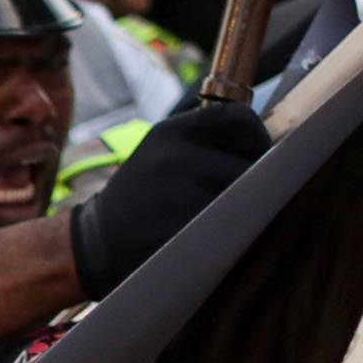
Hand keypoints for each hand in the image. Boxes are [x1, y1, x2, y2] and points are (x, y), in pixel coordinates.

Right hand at [68, 102, 272, 297]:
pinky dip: (229, 237)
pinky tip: (212, 240)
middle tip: (241, 198)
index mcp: (171, 132)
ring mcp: (176, 195)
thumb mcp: (161, 153)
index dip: (258, 137)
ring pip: (243, 201)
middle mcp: (174, 156)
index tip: (257, 155)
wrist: (95, 244)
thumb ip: (204, 144)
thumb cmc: (142, 198)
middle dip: (254, 184)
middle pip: (248, 166)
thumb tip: (267, 147)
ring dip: (243, 213)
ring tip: (222, 221)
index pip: (239, 118)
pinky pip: (228, 231)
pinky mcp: (180, 231)